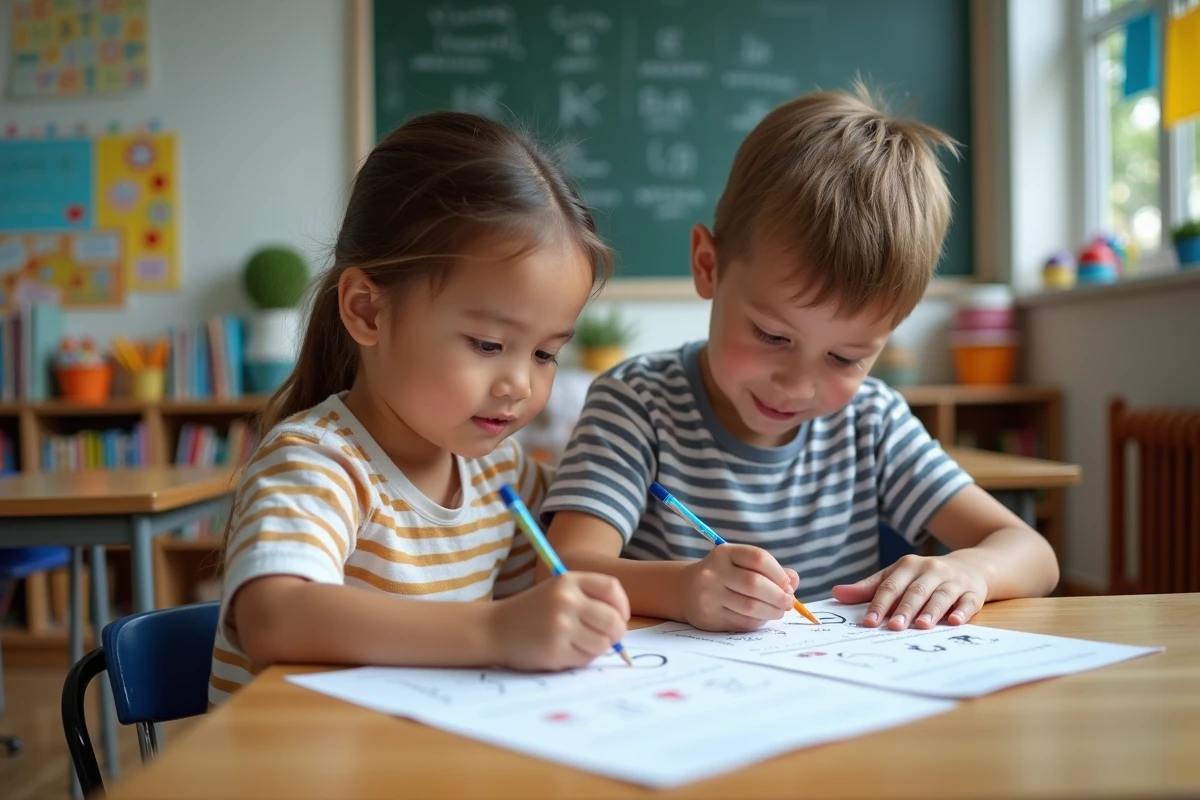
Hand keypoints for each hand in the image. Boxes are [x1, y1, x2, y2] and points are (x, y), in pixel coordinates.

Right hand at [489, 571, 629, 670]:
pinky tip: (567, 651)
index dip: (622, 605)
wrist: (494, 629)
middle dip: (616, 633)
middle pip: (613, 620)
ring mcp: (560, 626)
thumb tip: (622, 622)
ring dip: (598, 648)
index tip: (620, 616)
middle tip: (608, 638)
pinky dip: (583, 659)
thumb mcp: (558, 591)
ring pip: (602, 643)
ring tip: (581, 644)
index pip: (612, 588)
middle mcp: (565, 600)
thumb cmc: (533, 611)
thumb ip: (589, 598)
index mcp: (568, 580)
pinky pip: (586, 659)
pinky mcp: (555, 650)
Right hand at [682, 544, 798, 631]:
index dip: (779, 573)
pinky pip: (742, 622)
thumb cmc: (723, 575)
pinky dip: (759, 621)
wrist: (685, 590)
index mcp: (724, 553)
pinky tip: (761, 617)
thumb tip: (793, 581)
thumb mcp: (741, 564)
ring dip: (772, 611)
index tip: (788, 584)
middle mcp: (713, 572)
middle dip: (778, 596)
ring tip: (778, 611)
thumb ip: (769, 570)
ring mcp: (709, 595)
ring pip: (750, 607)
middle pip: (755, 584)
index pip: (758, 558)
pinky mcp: (709, 617)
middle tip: (788, 602)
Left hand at [832, 553, 989, 629]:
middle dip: (904, 609)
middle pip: (915, 591)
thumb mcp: (896, 576)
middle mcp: (930, 570)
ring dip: (931, 610)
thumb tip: (836, 594)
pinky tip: (955, 622)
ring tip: (921, 626)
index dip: (879, 605)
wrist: (971, 566)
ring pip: (940, 595)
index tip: (869, 623)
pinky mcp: (973, 591)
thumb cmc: (924, 576)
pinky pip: (968, 601)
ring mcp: (953, 580)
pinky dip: (962, 611)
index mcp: (908, 566)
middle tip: (893, 627)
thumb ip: (868, 588)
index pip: (890, 586)